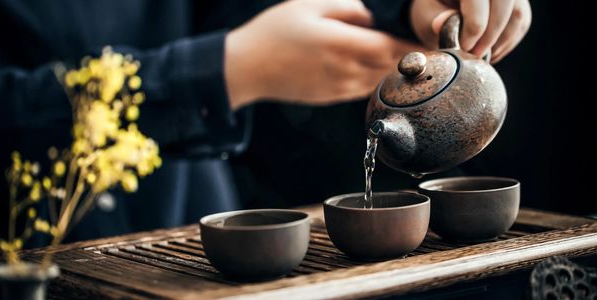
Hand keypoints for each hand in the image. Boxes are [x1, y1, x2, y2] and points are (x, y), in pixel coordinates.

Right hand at [225, 0, 422, 109]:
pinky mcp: (332, 97)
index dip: (419, 49)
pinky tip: (378, 70)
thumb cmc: (275, 32)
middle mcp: (345, 70)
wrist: (248, 68)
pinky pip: (364, 90)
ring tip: (410, 62)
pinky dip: (377, 81)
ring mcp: (339, 87)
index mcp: (342, 44)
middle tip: (432, 54)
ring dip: (396, 74)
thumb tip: (373, 18)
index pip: (393, 49)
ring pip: (380, 83)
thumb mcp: (309, 5)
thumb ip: (348, 9)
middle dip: (414, 63)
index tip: (439, 46)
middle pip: (392, 69)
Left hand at [411, 0, 531, 62]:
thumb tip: (441, 23)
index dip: (474, 26)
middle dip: (489, 35)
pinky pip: (522, 22)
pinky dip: (507, 42)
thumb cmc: (433, 11)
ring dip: (500, 42)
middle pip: (504, 4)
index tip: (464, 47)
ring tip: (481, 57)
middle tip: (474, 55)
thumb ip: (434, 19)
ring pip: (517, 14)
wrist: (444, 9)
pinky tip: (490, 52)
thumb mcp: (426, 14)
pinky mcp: (518, 2)